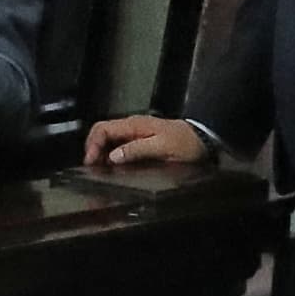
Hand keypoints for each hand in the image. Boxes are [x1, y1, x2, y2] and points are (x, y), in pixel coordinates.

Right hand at [83, 113, 206, 169]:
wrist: (204, 141)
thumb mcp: (162, 147)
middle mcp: (132, 128)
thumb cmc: (186, 143)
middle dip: (93, 149)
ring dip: (101, 154)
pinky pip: (120, 147)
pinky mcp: (141, 142)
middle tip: (91, 168)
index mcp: (135, 125)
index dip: (93, 145)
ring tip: (100, 170)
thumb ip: (137, 150)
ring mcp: (136, 134)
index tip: (90, 162)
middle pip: (102, 134)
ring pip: (110, 140)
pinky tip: (114, 168)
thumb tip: (113, 156)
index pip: (103, 129)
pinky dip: (112, 156)